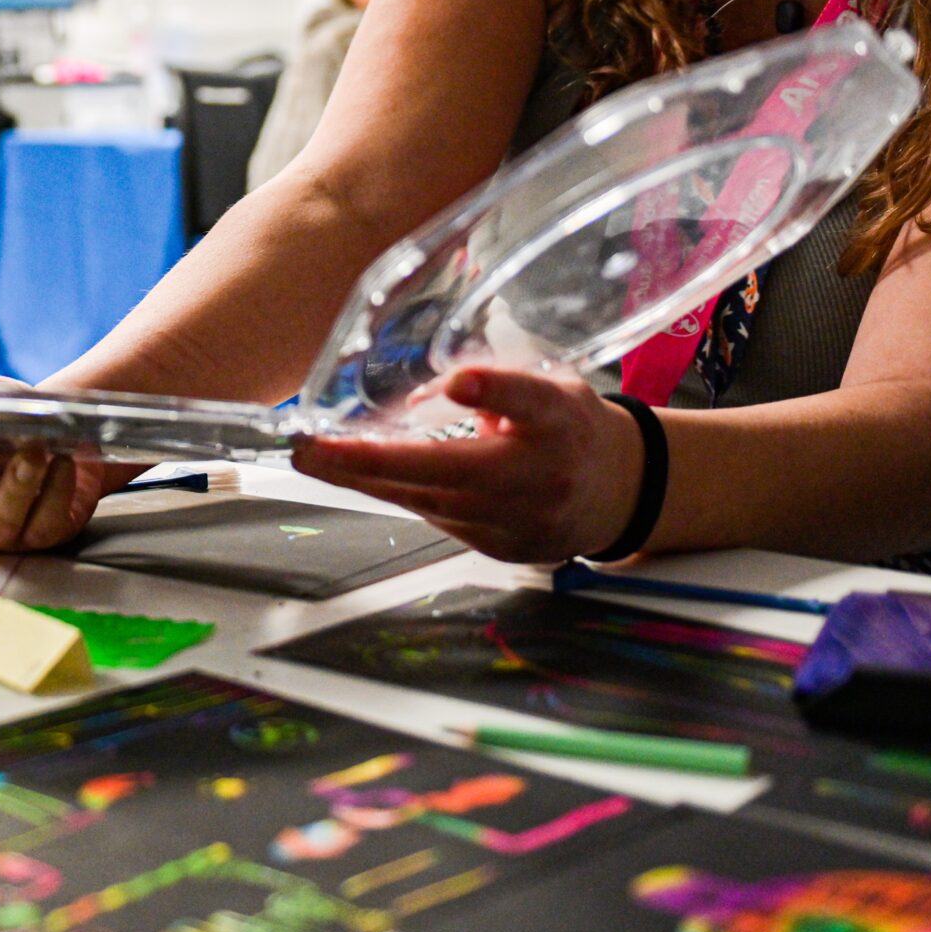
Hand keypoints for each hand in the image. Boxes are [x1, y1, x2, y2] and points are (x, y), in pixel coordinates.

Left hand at [290, 368, 643, 563]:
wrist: (619, 494)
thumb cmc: (571, 428)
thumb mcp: (551, 386)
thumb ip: (498, 383)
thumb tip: (429, 390)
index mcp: (560, 420)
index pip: (529, 400)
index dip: (494, 391)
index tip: (457, 384)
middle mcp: (542, 475)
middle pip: (451, 470)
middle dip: (372, 461)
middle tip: (311, 448)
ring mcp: (519, 521)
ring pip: (428, 500)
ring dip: (365, 480)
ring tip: (313, 458)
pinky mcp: (499, 548)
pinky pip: (434, 516)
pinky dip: (394, 493)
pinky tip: (357, 476)